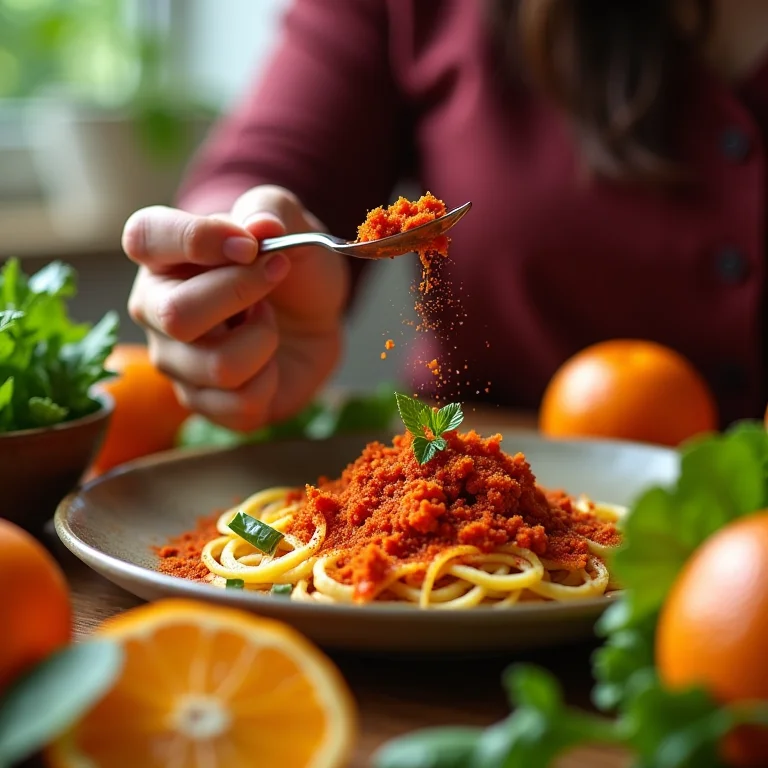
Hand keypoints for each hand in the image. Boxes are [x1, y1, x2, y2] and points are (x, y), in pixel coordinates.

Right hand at [124, 185, 348, 430]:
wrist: (315, 319)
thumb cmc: (290, 269)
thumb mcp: (291, 224)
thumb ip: (272, 210)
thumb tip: (260, 226)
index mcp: (163, 257)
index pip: (145, 238)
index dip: (197, 239)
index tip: (249, 246)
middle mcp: (156, 310)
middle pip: (180, 316)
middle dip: (242, 295)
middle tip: (275, 275)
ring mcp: (176, 362)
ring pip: (219, 367)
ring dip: (264, 341)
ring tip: (267, 324)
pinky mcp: (204, 403)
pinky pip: (240, 404)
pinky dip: (272, 382)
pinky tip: (268, 364)